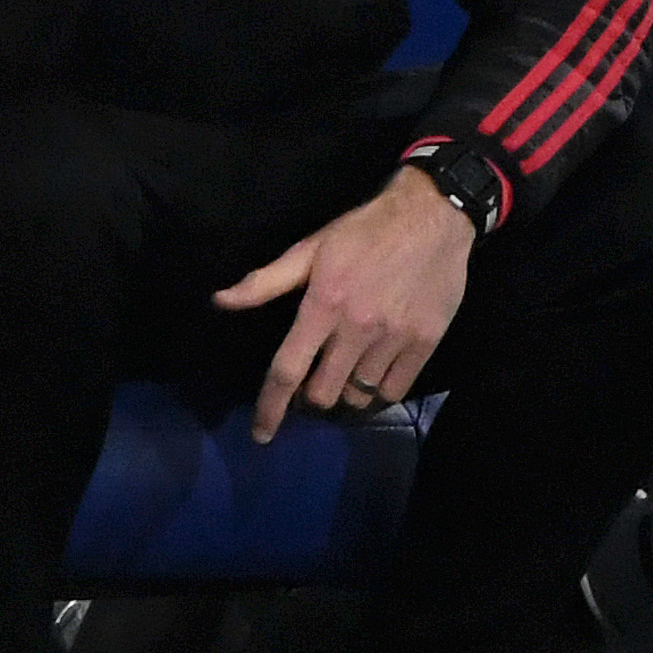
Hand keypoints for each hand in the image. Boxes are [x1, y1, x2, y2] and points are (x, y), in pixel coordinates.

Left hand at [215, 166, 473, 441]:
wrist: (431, 218)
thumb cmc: (362, 232)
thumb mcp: (309, 248)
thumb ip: (265, 281)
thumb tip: (221, 301)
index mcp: (322, 305)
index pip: (287, 368)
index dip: (270, 406)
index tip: (261, 434)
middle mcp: (357, 329)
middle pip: (322, 392)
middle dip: (309, 396)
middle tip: (310, 381)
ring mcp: (394, 339)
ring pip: (359, 396)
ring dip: (344, 394)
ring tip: (341, 375)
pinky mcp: (425, 343)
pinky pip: (395, 390)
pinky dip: (378, 392)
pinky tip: (372, 376)